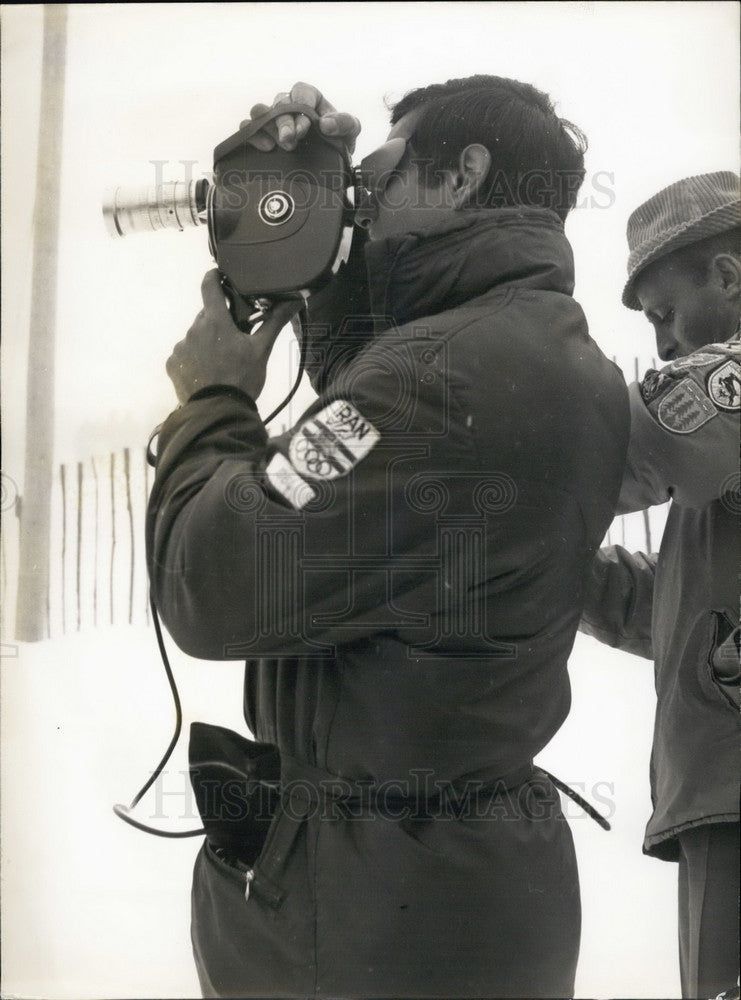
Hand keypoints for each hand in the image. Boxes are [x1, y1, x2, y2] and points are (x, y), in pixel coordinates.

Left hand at [166, 270, 300, 404]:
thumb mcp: (261, 350)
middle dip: (218, 323)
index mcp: (215, 321)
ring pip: (195, 336)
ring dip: (206, 343)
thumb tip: (294, 300)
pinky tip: (207, 374)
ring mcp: (181, 348)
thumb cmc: (242, 378)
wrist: (219, 412)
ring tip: (221, 363)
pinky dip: (194, 360)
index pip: (209, 286)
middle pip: (206, 316)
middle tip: (234, 339)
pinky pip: (184, 355)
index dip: (214, 277)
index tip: (219, 276)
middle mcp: (193, 329)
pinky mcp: (173, 365)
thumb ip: (274, 321)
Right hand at [243, 81, 360, 153]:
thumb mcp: (350, 131)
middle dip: (285, 123)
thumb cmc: (337, 141)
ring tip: (276, 146)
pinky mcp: (261, 134)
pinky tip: (265, 148)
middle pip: (280, 104)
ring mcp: (274, 120)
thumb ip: (344, 123)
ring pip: (260, 112)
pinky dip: (252, 134)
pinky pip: (248, 128)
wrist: (328, 164)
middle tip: (291, 141)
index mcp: (310, 99)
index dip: (301, 105)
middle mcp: (289, 106)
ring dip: (266, 127)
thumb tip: (327, 124)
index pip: (301, 92)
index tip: (306, 127)